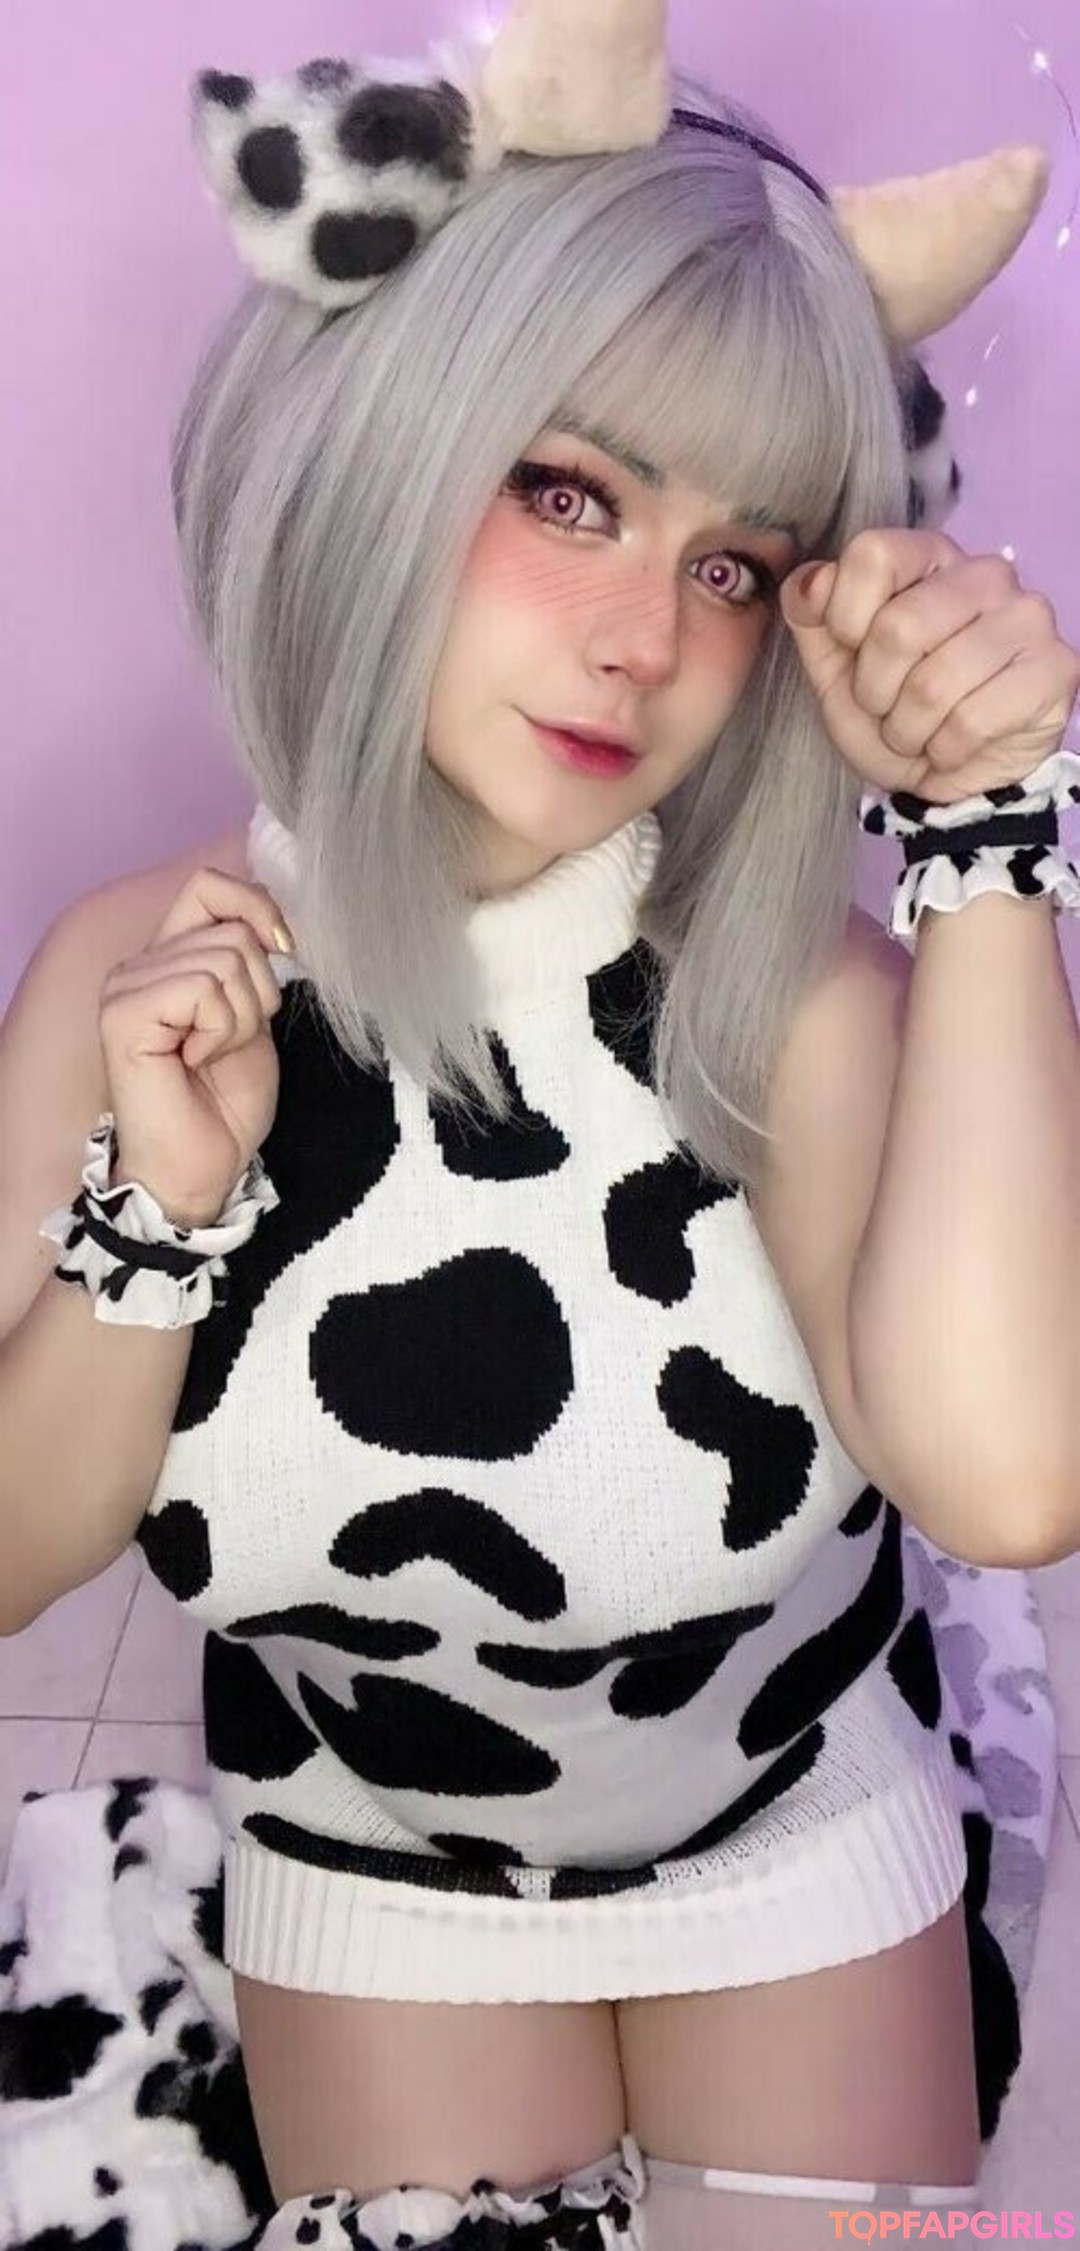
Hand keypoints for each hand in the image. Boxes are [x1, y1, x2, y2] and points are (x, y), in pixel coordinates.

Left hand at [779, 528, 1079, 805]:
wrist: (947, 780)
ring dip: (910, 730)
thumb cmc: (893, 713)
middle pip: (899, 627)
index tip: (854, 653)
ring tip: (921, 731)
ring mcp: (1028, 617)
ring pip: (934, 684)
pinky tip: (954, 745)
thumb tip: (810, 584)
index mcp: (929, 557)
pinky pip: (972, 720)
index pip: (872, 553)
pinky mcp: (1056, 668)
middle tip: (889, 709)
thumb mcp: (833, 668)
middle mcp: (985, 574)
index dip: (845, 618)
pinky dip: (947, 750)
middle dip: (876, 691)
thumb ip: (812, 617)